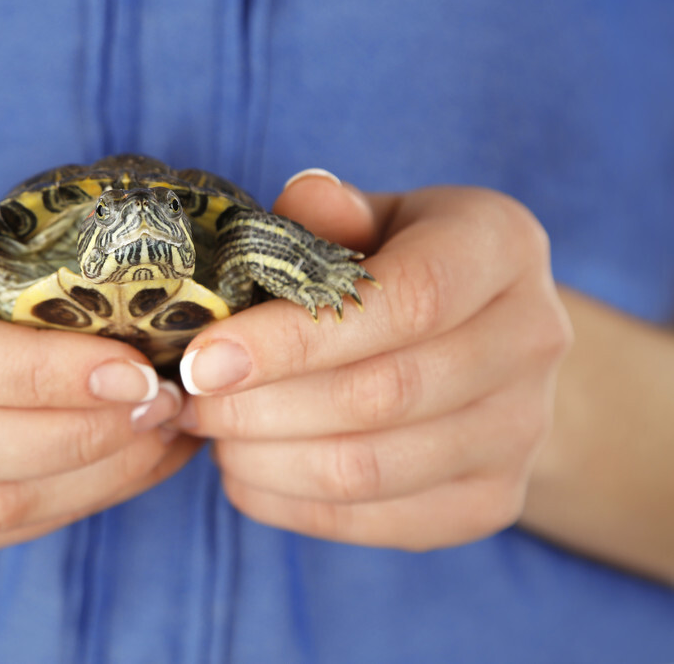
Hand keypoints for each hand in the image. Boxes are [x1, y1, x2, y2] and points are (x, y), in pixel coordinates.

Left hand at [175, 172, 572, 549]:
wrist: (490, 345)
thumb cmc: (407, 267)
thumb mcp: (377, 217)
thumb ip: (333, 214)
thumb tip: (300, 202)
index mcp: (500, 247)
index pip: (405, 300)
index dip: (294, 337)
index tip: (204, 359)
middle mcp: (532, 339)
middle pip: (380, 394)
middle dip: (260, 405)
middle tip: (190, 401)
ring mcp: (521, 431)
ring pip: (368, 469)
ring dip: (265, 459)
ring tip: (211, 435)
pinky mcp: (494, 500)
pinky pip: (373, 520)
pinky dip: (289, 505)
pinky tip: (245, 473)